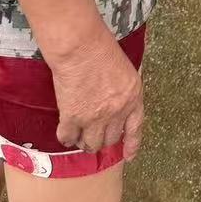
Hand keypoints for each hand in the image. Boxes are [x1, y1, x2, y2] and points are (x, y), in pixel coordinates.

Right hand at [50, 28, 144, 159]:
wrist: (80, 46)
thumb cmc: (101, 48)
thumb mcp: (125, 69)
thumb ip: (124, 90)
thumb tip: (119, 104)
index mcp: (133, 97)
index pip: (135, 128)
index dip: (131, 144)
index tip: (128, 156)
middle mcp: (116, 111)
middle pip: (110, 139)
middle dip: (102, 139)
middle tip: (93, 134)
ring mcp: (95, 117)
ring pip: (90, 144)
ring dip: (84, 142)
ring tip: (79, 135)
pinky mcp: (73, 117)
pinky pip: (68, 138)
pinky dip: (66, 137)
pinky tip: (65, 132)